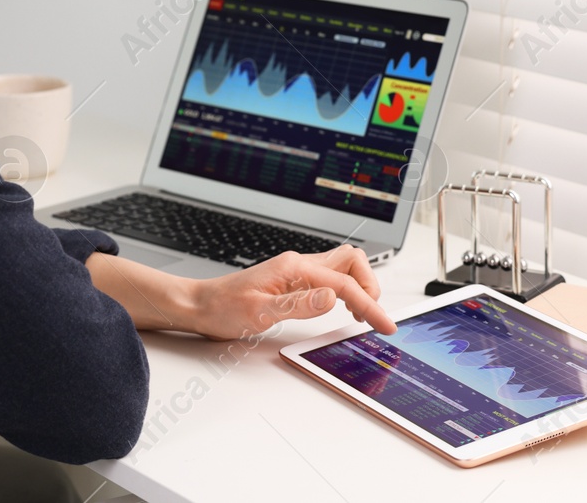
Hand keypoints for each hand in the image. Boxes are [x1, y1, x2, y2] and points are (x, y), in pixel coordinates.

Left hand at [187, 245, 398, 341]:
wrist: (202, 306)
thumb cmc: (223, 307)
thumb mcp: (259, 312)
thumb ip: (298, 305)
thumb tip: (333, 298)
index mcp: (294, 268)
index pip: (344, 284)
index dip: (370, 305)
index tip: (385, 325)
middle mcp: (299, 265)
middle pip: (352, 261)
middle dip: (370, 285)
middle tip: (372, 316)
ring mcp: (297, 273)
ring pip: (343, 268)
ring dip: (360, 287)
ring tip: (364, 315)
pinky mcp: (294, 283)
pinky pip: (330, 279)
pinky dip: (346, 292)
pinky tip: (343, 309)